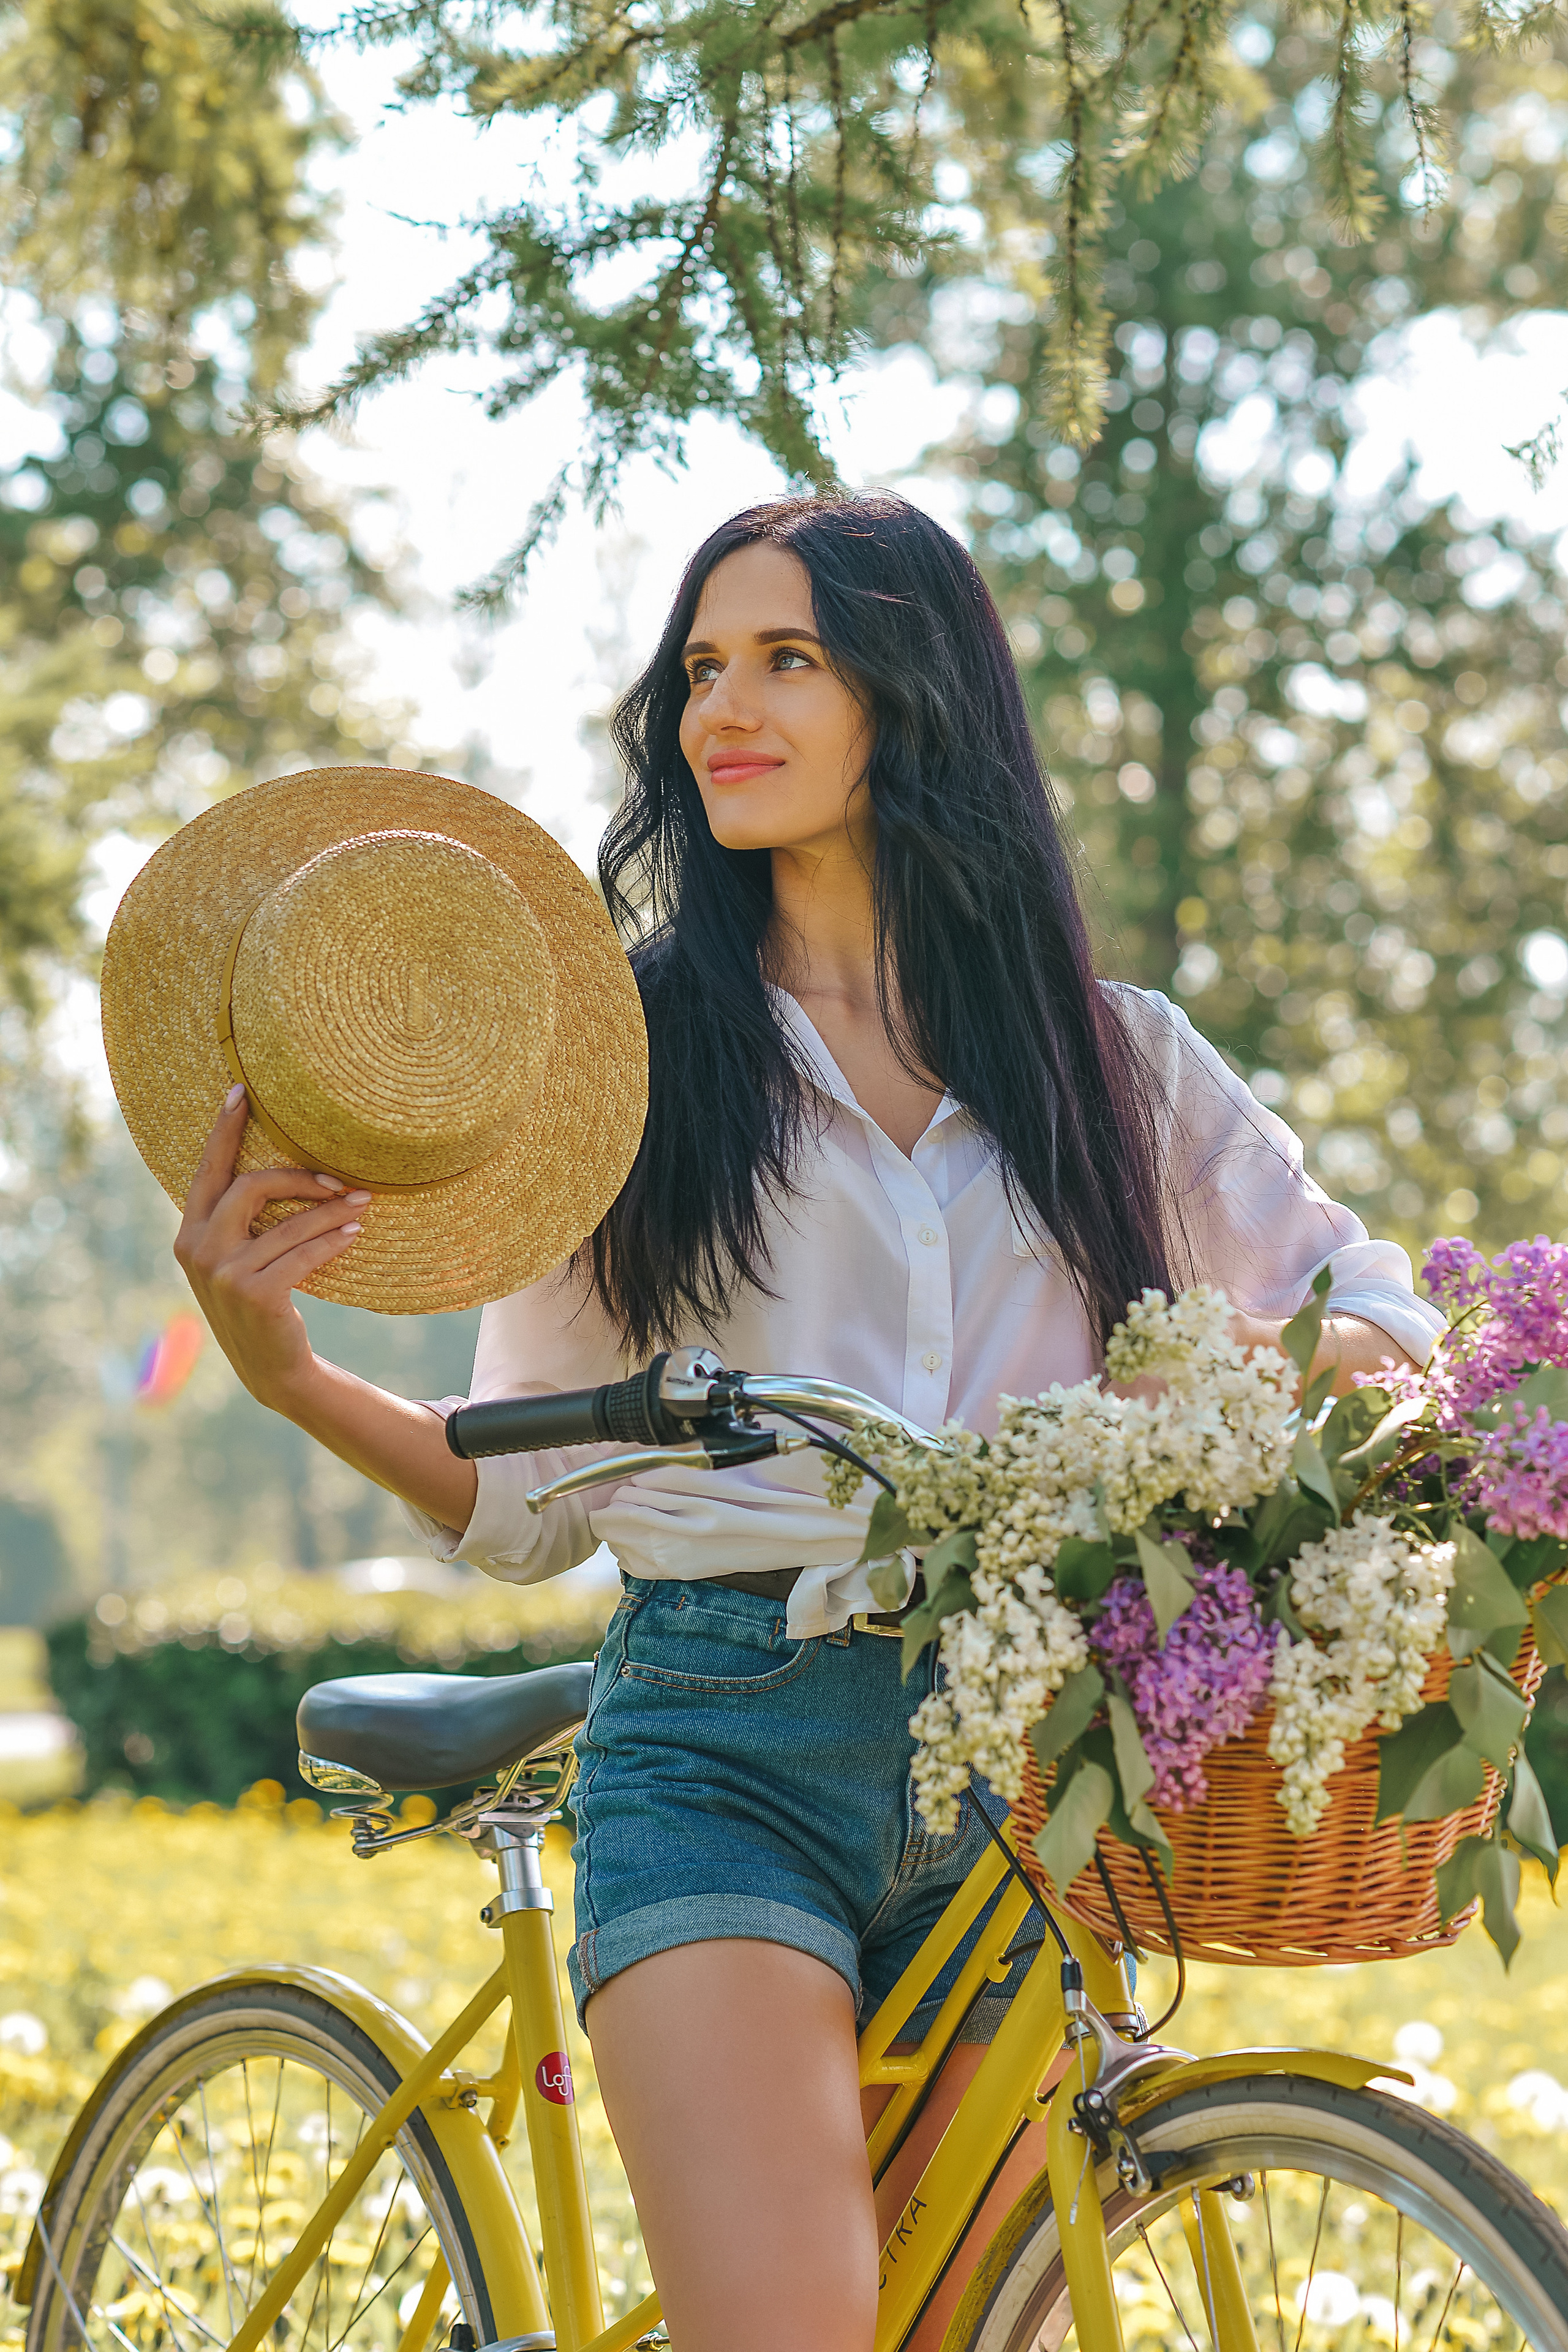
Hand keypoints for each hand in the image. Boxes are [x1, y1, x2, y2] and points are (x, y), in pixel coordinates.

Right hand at [174, 1086, 368, 1409]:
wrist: (271, 1368)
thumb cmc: (262, 1302)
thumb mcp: (240, 1258)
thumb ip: (241, 1220)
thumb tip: (280, 1165)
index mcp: (189, 1233)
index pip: (207, 1171)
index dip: (224, 1130)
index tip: (242, 1091)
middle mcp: (198, 1249)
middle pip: (249, 1186)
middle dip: (299, 1176)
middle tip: (339, 1180)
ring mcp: (223, 1274)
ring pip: (288, 1223)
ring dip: (332, 1211)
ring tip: (363, 1203)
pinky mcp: (255, 1294)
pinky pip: (304, 1253)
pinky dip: (333, 1241)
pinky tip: (354, 1235)